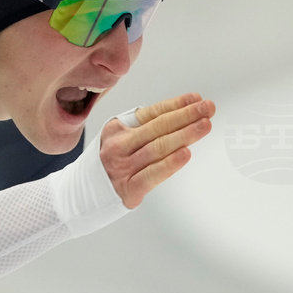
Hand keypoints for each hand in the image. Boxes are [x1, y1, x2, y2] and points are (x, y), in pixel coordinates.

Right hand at [99, 92, 215, 208]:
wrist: (84, 193)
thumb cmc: (111, 162)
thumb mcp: (120, 138)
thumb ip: (145, 128)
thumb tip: (185, 114)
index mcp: (117, 128)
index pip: (152, 113)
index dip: (176, 105)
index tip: (197, 99)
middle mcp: (118, 145)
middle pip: (158, 127)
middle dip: (186, 115)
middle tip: (208, 108)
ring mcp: (122, 167)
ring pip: (158, 148)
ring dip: (184, 135)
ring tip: (204, 126)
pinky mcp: (128, 189)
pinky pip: (152, 175)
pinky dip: (170, 164)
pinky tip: (185, 154)